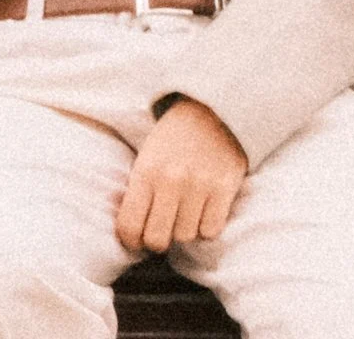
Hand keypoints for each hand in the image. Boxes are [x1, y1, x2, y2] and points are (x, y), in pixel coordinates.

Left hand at [115, 98, 246, 254]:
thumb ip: (138, 192)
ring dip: (184, 230)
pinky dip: (207, 227)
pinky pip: (211, 231)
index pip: (129, 226)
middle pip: (157, 240)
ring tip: (185, 212)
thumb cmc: (173, 140)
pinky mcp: (224, 189)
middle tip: (162, 229)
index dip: (131, 241)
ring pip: (185, 237)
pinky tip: (204, 210)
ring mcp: (199, 185)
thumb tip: (130, 234)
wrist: (212, 111)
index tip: (137, 240)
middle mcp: (171, 181)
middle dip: (158, 241)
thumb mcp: (146, 158)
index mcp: (145, 172)